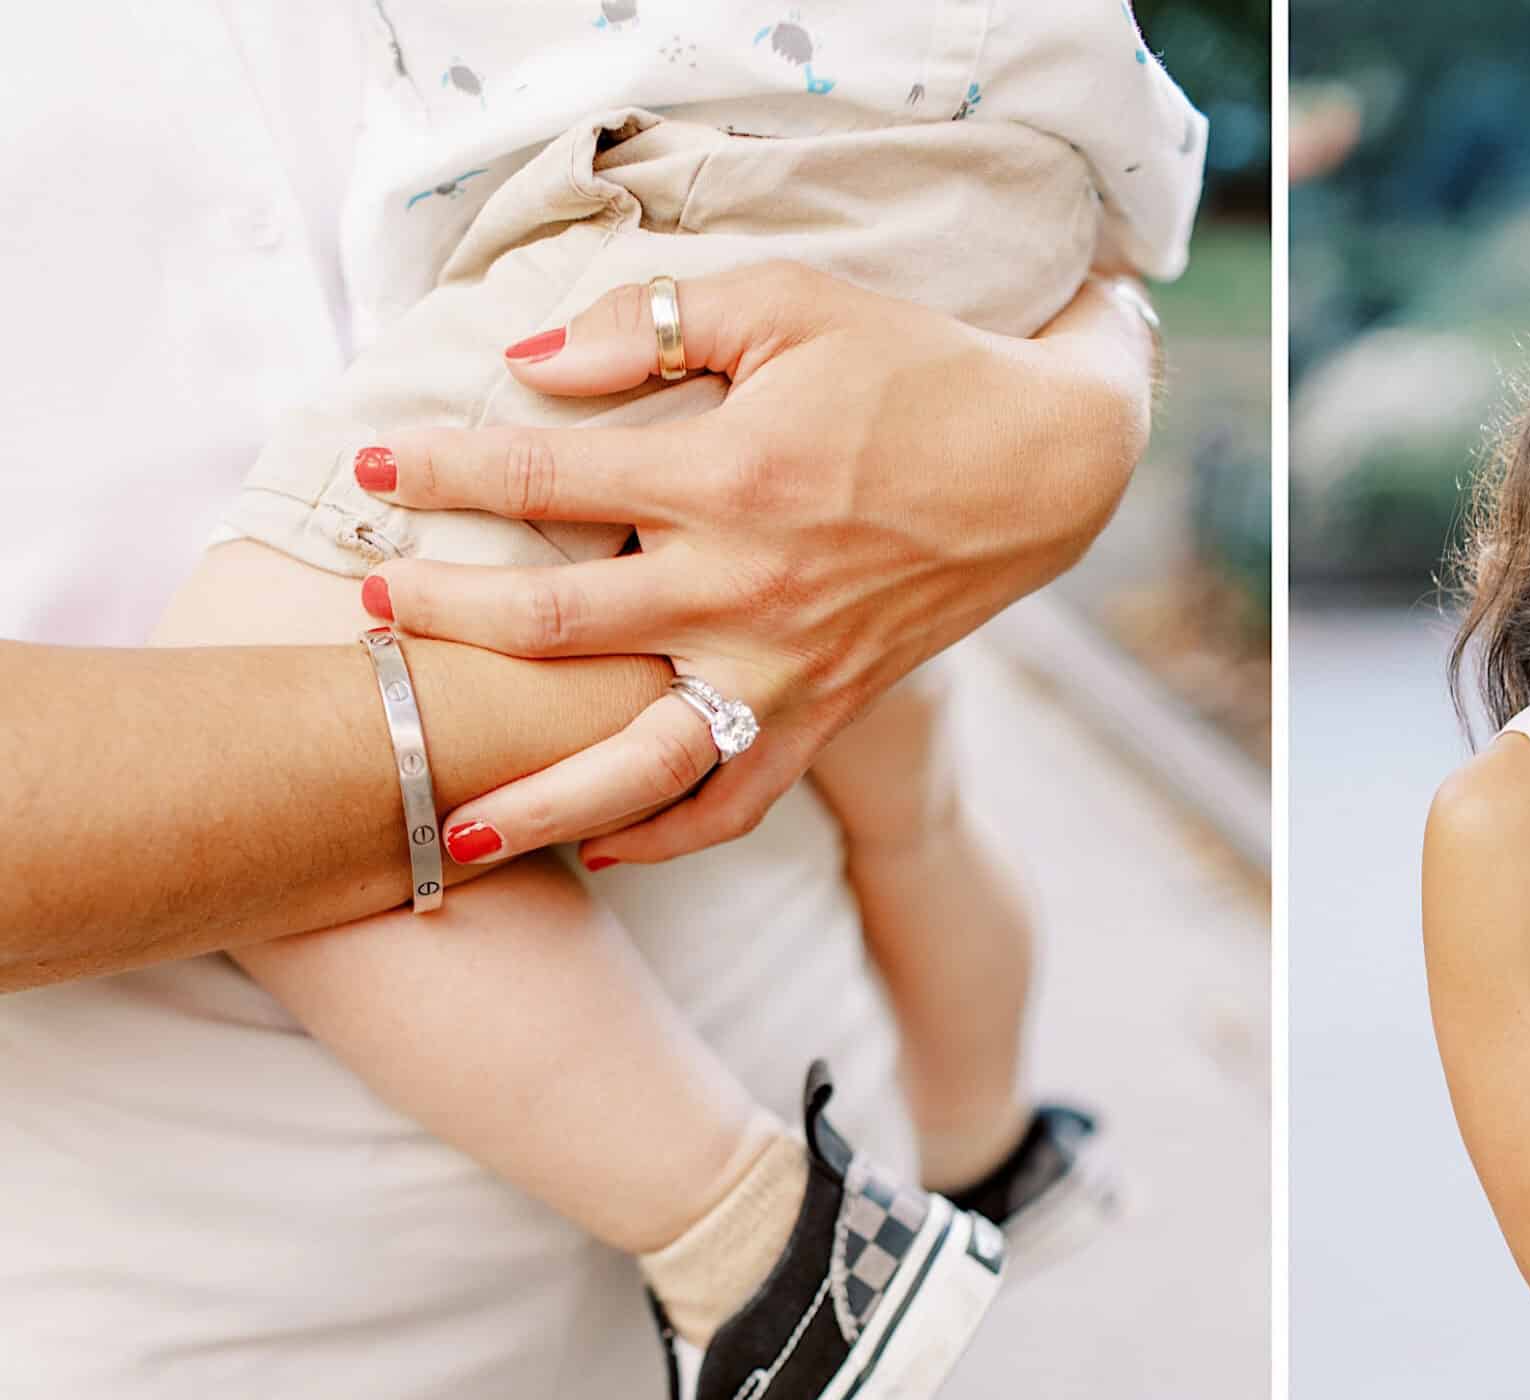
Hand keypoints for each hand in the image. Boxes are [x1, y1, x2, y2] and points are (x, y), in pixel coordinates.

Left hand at [363, 262, 1154, 866]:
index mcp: (729, 477)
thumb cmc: (913, 370)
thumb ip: (652, 328)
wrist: (1046, 466)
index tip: (372, 468)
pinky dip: (666, 836)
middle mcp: (747, 590)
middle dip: (443, 625)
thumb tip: (530, 367)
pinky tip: (598, 844)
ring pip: (640, 761)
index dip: (439, 471)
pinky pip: (737, 800)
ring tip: (450, 835)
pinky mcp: (827, 712)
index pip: (540, 480)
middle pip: (555, 629)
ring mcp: (787, 668)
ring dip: (538, 802)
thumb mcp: (789, 303)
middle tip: (362, 618)